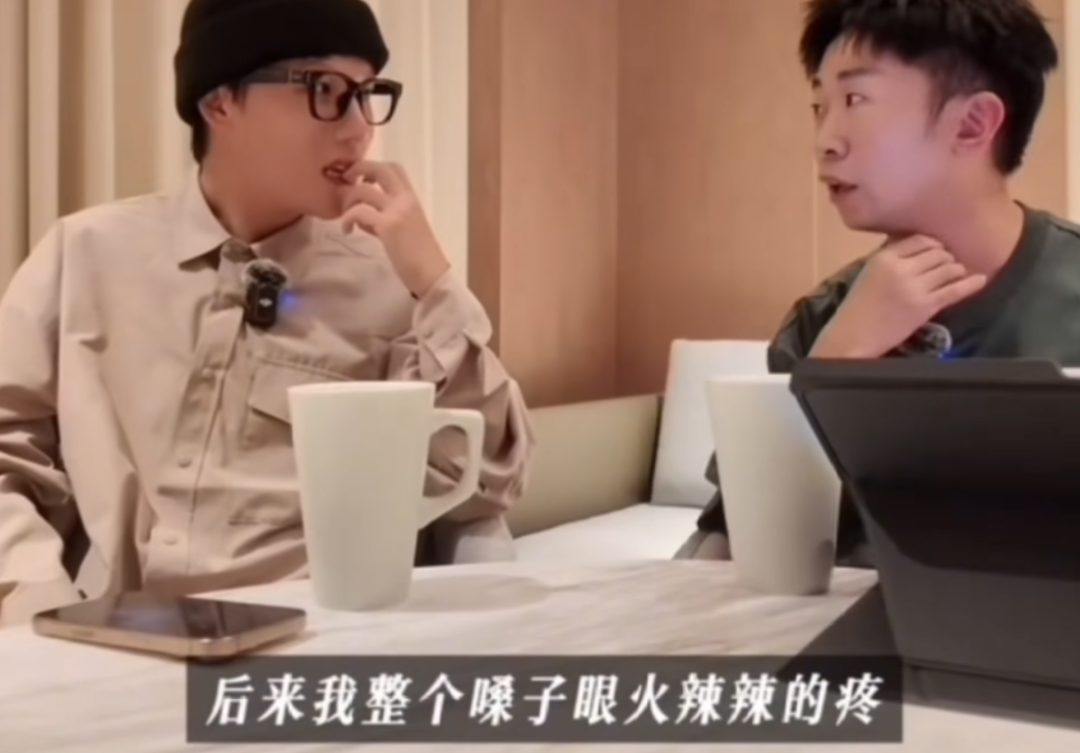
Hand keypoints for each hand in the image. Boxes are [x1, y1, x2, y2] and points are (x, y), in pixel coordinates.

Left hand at [340, 161, 449, 296]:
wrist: (431, 274)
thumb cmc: (420, 256)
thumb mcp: (407, 227)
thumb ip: (388, 215)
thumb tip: (364, 214)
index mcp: (412, 198)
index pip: (393, 168)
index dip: (373, 167)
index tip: (361, 179)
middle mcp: (405, 199)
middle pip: (379, 169)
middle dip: (357, 169)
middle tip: (344, 181)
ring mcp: (396, 211)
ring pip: (362, 190)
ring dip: (347, 200)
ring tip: (346, 217)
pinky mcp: (387, 226)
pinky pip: (358, 212)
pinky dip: (347, 219)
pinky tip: (347, 230)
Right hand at [812, 235, 987, 357]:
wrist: (852, 337)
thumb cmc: (858, 307)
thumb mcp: (869, 274)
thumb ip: (890, 259)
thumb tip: (917, 246)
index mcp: (884, 258)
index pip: (920, 240)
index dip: (933, 245)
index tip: (937, 252)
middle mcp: (901, 268)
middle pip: (938, 252)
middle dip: (946, 258)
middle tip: (947, 267)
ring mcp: (914, 287)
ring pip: (949, 268)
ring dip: (956, 270)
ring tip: (956, 276)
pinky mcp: (925, 307)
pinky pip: (954, 290)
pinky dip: (970, 284)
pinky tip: (980, 280)